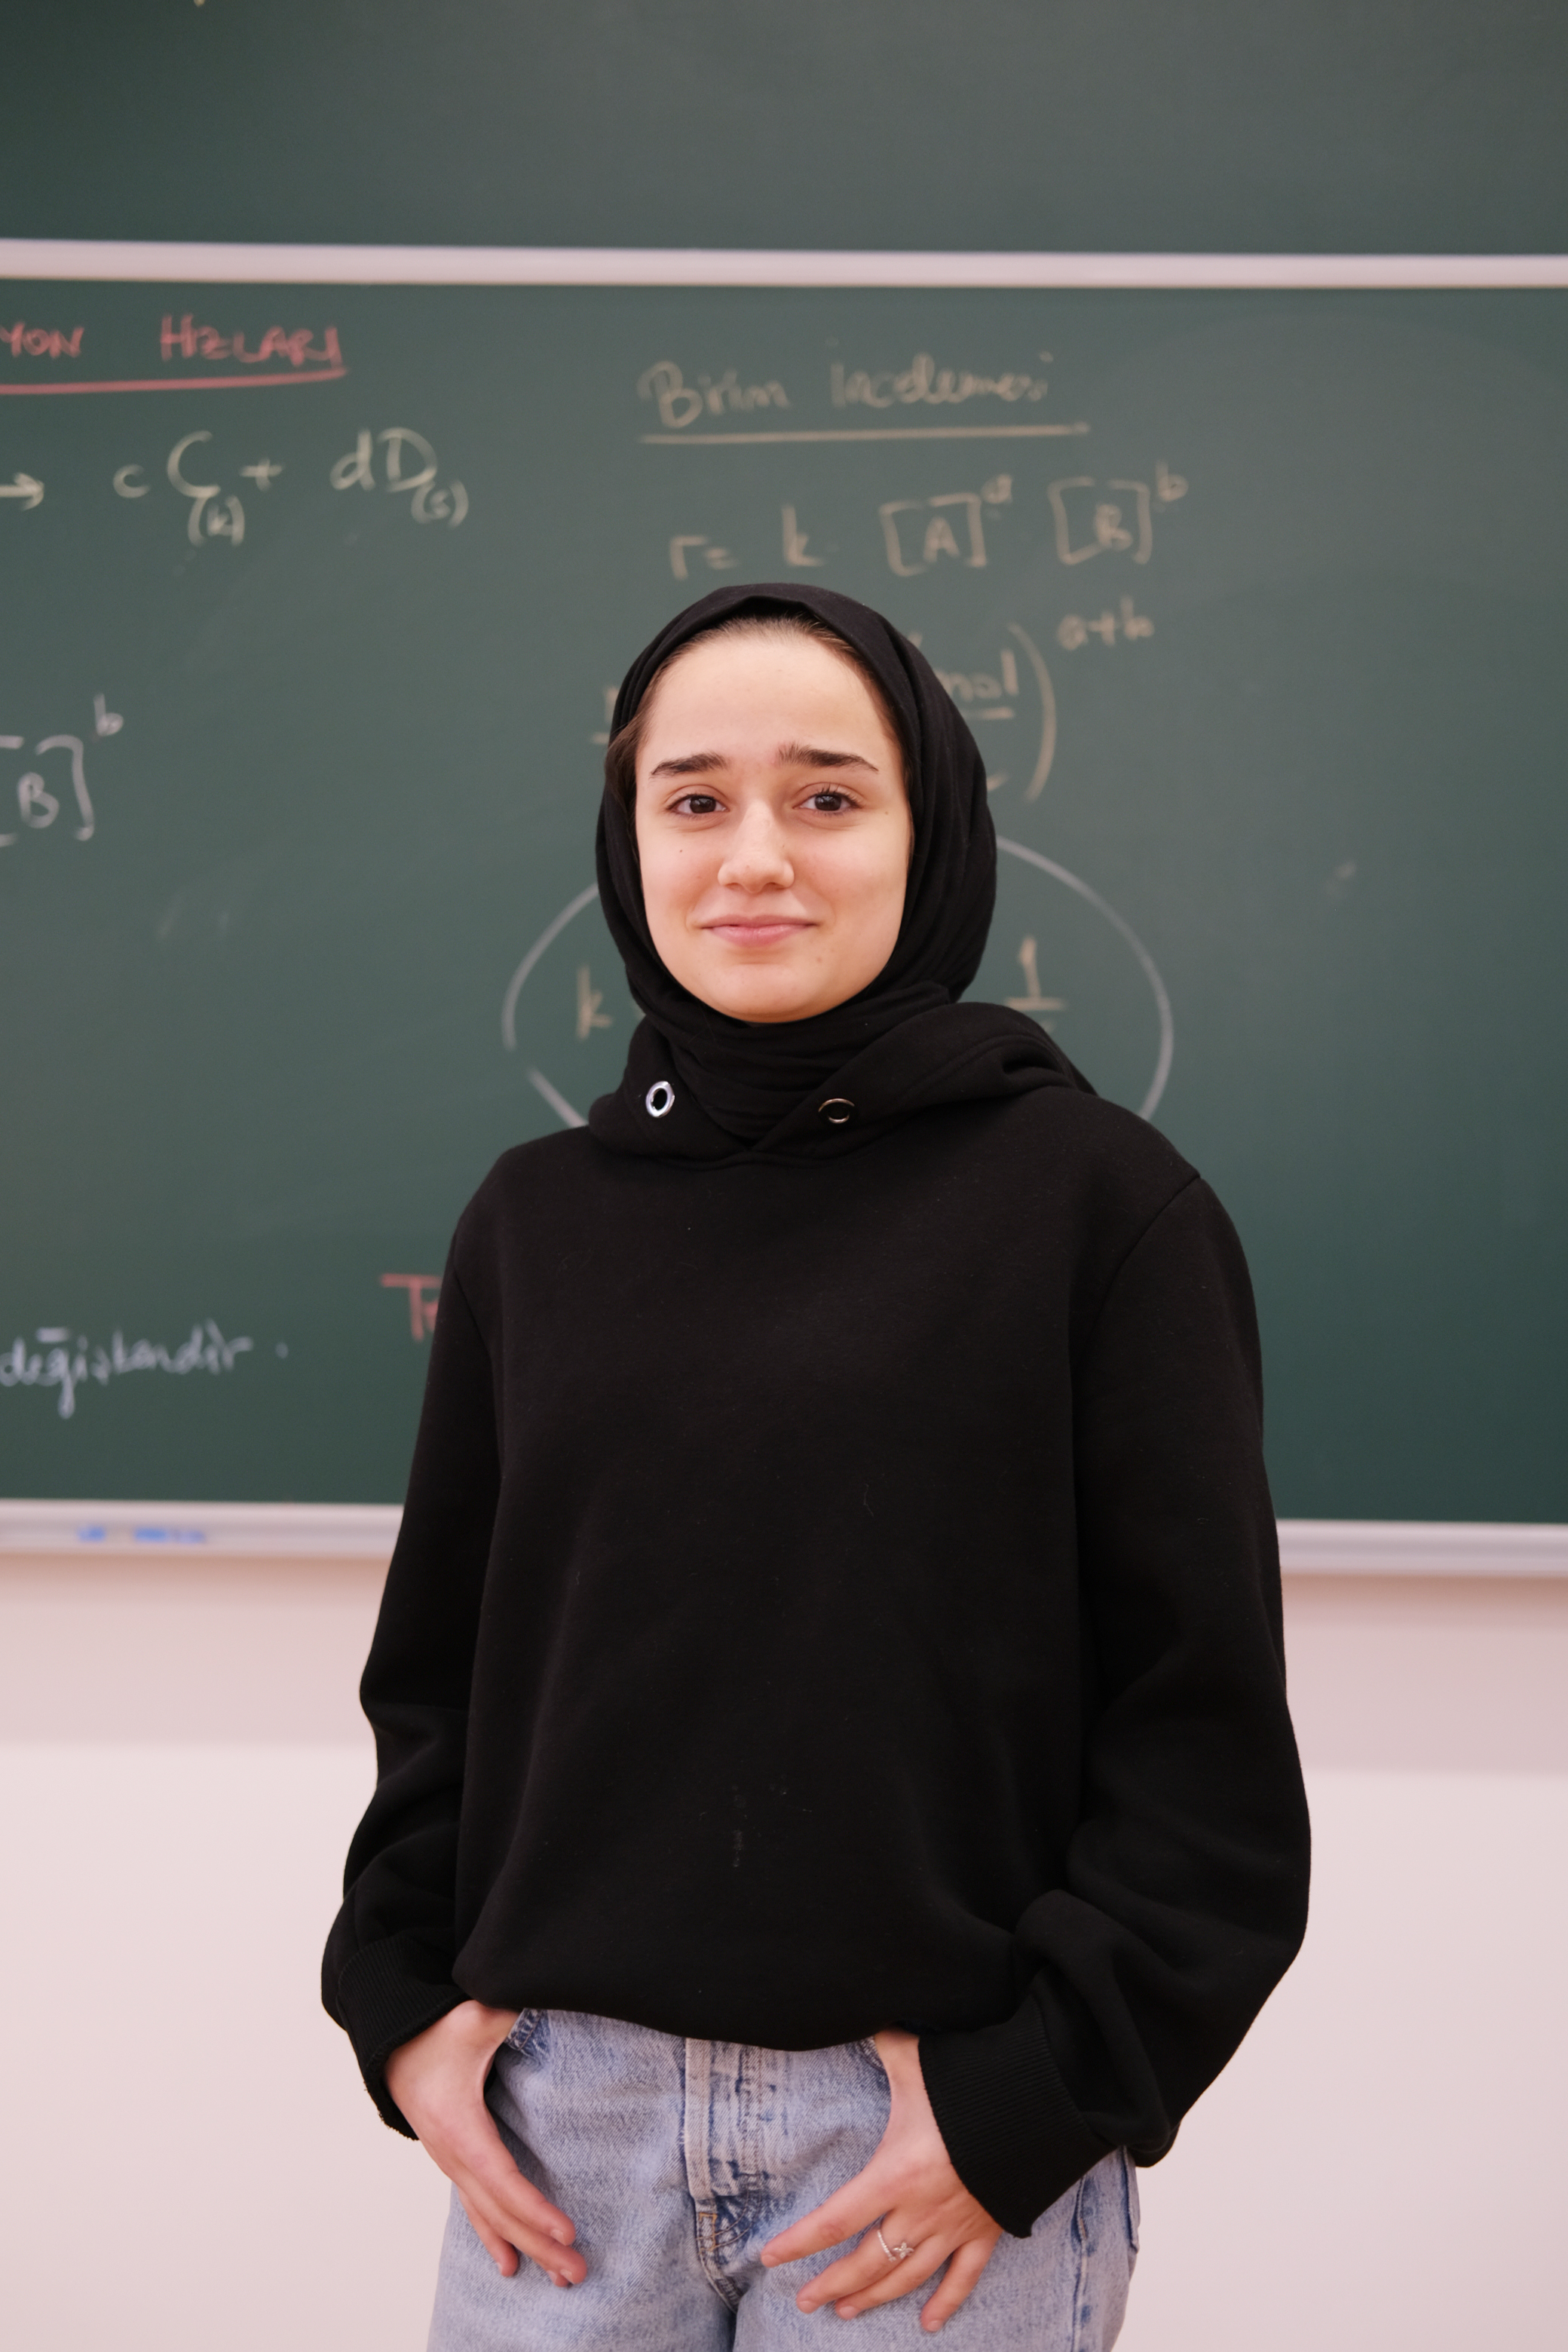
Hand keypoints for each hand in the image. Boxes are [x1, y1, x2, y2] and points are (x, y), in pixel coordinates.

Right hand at [384, 2002, 585, 2287]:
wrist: (392, 2044)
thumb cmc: (436, 2031)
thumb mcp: (473, 2017)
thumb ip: (508, 2010)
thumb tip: (545, 1991)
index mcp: (459, 2126)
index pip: (502, 2178)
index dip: (533, 2208)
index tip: (566, 2229)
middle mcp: (452, 2154)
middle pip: (499, 2210)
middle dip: (539, 2243)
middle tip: (577, 2272)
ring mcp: (451, 2163)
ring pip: (489, 2217)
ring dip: (525, 2247)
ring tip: (561, 2278)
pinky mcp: (455, 2161)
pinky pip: (476, 2209)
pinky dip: (495, 2237)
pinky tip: (510, 2265)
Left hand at [760, 2028, 1003, 2331]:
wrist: (1037, 2105)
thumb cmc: (967, 2081)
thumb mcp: (914, 2060)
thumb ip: (880, 2045)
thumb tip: (854, 2014)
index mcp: (895, 2174)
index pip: (835, 2219)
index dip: (800, 2242)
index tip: (770, 2258)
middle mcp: (921, 2211)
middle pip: (867, 2261)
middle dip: (832, 2284)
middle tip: (805, 2302)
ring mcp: (954, 2226)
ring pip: (907, 2277)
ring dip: (874, 2297)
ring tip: (846, 2311)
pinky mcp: (986, 2230)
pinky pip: (964, 2278)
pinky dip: (946, 2303)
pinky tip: (929, 2325)